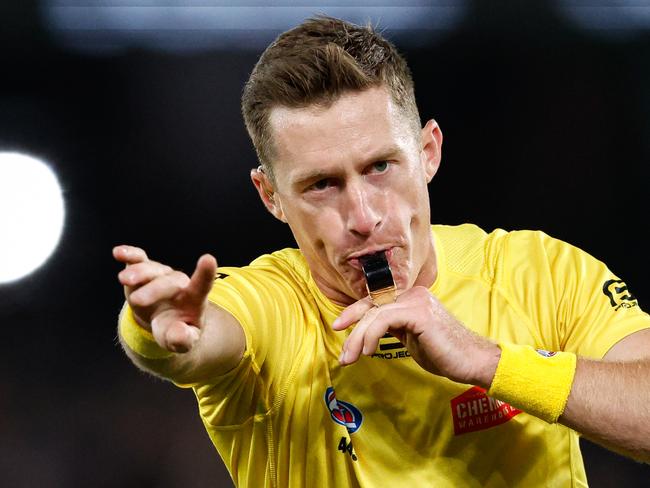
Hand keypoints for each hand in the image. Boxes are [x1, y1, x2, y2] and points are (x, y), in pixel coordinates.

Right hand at [113, 245, 216, 353]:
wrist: (163, 322)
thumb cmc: (176, 330)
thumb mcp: (183, 341)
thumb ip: (183, 339)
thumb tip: (179, 335)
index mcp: (193, 299)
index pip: (202, 285)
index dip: (205, 274)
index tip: (208, 260)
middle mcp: (178, 283)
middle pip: (169, 281)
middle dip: (153, 289)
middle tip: (137, 301)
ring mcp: (161, 275)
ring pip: (152, 269)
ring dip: (139, 272)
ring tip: (124, 280)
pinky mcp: (144, 271)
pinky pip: (138, 259)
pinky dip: (129, 254)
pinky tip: (118, 252)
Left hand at [332, 286, 499, 386]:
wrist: (472, 361)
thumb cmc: (444, 354)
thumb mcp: (411, 337)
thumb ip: (393, 328)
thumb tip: (367, 332)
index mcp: (410, 298)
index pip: (375, 301)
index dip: (354, 312)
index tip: (338, 327)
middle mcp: (412, 294)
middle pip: (372, 305)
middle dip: (352, 328)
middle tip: (343, 353)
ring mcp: (416, 300)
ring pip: (375, 313)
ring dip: (358, 337)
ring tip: (350, 358)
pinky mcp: (418, 312)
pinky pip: (384, 319)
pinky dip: (372, 335)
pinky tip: (369, 352)